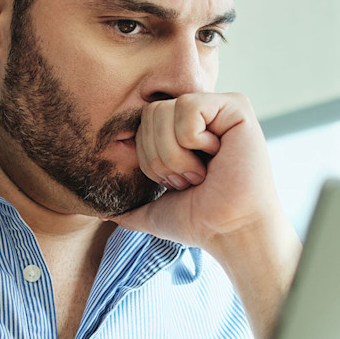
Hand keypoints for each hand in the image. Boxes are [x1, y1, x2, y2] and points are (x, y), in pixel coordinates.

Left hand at [113, 93, 280, 248]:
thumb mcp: (156, 212)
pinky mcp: (236, 106)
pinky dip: (194, 141)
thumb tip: (102, 213)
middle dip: (162, 157)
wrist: (230, 231)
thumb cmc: (201, 222)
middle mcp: (203, 114)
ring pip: (165, 111)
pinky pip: (188, 107)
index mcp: (185, 130)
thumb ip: (130, 209)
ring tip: (204, 171)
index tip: (179, 182)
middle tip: (192, 177)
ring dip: (177, 154)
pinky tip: (217, 156)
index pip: (142, 123)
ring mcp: (220, 108)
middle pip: (150, 113)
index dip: (151, 158)